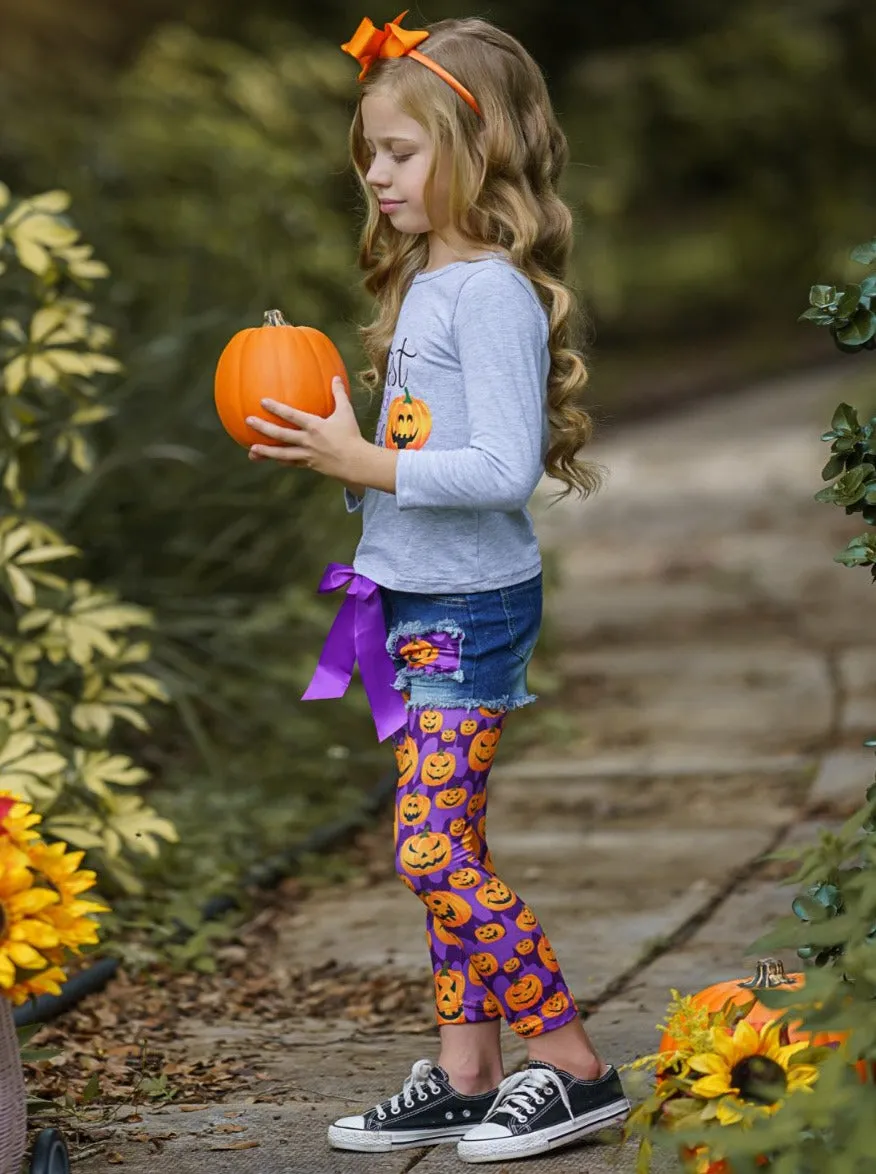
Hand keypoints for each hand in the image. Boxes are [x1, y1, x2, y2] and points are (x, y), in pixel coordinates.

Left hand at [247, 376, 362, 479]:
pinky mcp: (310, 465)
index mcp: (315, 426)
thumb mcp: (346, 412)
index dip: (276, 408)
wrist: (356, 463)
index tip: (262, 401)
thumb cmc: (352, 435)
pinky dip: (282, 461)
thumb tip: (336, 377)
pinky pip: (292, 463)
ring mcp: (307, 455)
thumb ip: (338, 394)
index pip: (292, 416)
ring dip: (266, 451)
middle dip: (264, 428)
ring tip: (252, 450)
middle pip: (281, 434)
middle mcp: (308, 441)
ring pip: (282, 453)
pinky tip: (272, 459)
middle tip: (249, 421)